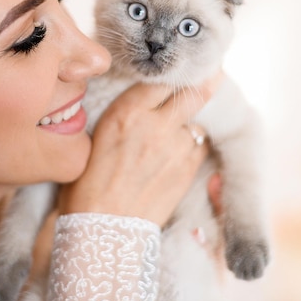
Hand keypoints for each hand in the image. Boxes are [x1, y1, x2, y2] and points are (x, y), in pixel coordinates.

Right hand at [59, 74, 221, 226]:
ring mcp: (176, 148)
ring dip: (192, 123)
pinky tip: (178, 153)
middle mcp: (156, 124)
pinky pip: (199, 147)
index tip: (184, 70)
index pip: (162, 80)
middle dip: (204, 84)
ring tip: (180, 130)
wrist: (103, 229)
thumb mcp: (97, 135)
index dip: (174, 75)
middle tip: (212, 76)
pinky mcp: (187, 170)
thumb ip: (126, 112)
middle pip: (193, 94)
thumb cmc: (88, 183)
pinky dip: (192, 145)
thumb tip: (147, 99)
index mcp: (126, 112)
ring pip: (197, 123)